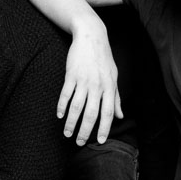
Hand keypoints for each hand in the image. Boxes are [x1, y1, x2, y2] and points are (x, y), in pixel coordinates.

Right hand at [57, 15, 121, 144]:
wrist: (91, 37)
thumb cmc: (104, 58)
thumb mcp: (114, 76)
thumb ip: (116, 97)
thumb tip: (120, 116)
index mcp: (109, 88)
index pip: (107, 113)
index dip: (104, 129)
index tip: (100, 141)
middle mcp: (97, 86)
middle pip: (91, 114)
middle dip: (85, 131)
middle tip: (79, 143)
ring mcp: (83, 80)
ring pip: (76, 107)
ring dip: (71, 122)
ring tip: (67, 133)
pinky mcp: (71, 74)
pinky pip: (66, 94)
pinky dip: (62, 106)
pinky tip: (59, 115)